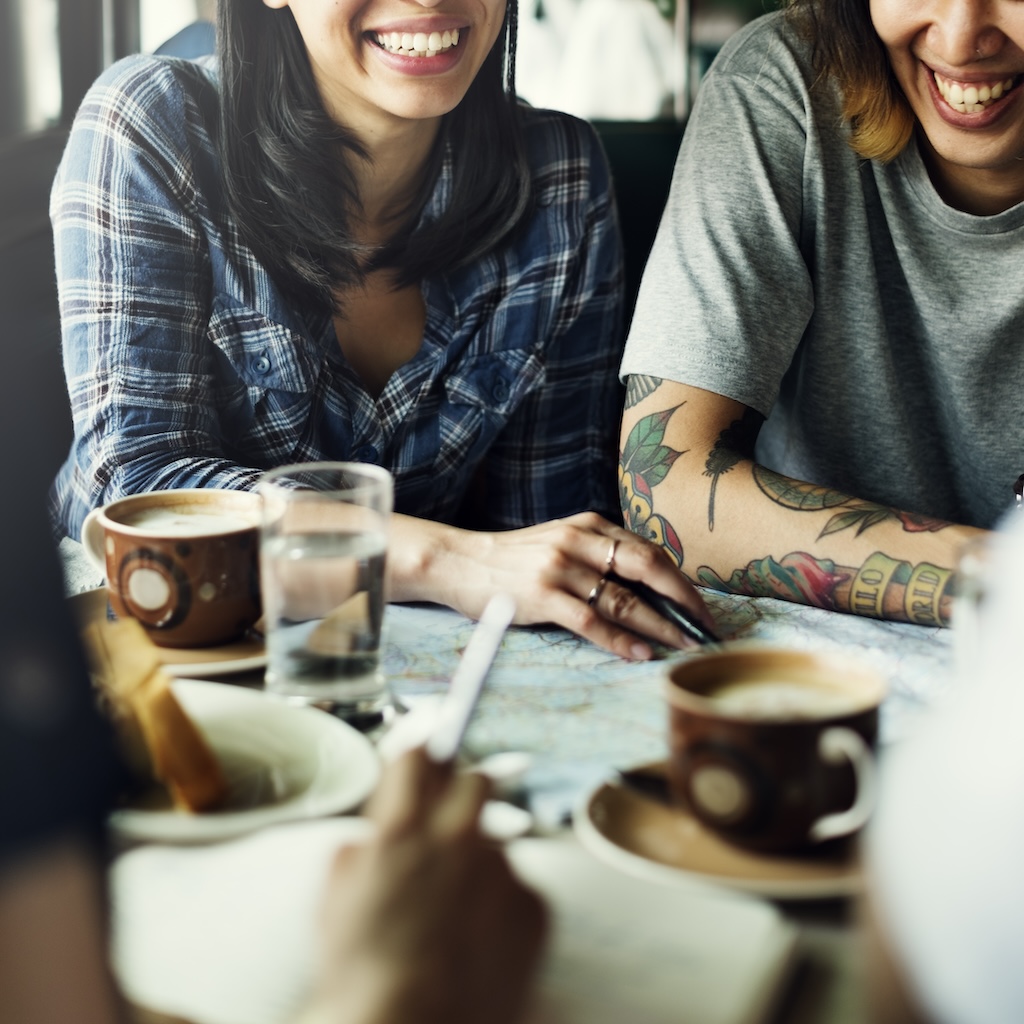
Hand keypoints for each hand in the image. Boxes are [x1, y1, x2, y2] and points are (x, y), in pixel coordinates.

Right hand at [295, 748, 547, 1023]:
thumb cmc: (362, 974)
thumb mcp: (334, 899)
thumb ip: (361, 849)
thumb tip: (377, 836)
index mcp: (401, 828)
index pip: (421, 752)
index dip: (422, 750)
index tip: (427, 750)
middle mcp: (456, 836)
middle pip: (474, 780)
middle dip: (461, 793)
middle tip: (448, 824)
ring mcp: (501, 870)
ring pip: (498, 839)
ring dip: (479, 858)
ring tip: (456, 910)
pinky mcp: (534, 905)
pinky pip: (520, 885)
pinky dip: (502, 903)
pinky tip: (479, 937)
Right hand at [395, 511, 716, 659]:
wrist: (459, 562)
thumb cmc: (513, 559)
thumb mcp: (561, 542)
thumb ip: (599, 555)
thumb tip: (649, 588)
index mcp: (590, 525)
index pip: (649, 551)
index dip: (681, 581)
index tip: (702, 608)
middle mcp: (580, 541)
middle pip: (647, 568)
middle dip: (683, 600)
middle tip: (705, 628)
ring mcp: (560, 567)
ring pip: (624, 598)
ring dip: (659, 626)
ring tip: (684, 646)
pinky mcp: (541, 595)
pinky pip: (591, 620)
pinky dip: (620, 639)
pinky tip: (639, 654)